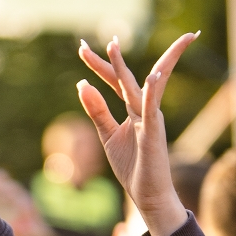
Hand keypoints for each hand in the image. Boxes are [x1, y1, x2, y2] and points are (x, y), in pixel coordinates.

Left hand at [77, 32, 199, 235]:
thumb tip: (82, 84)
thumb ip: (97, 110)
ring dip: (128, 68)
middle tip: (101, 39)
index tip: (83, 48)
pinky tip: (152, 77)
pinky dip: (151, 93)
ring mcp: (150, 121)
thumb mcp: (108, 135)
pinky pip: (152, 111)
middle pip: (127, 78)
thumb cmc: (133, 166)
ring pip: (143, 87)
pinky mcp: (154, 135)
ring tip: (114, 47)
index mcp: (132, 109)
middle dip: (113, 59)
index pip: (115, 81)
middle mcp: (143, 110)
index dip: (100, 65)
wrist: (149, 195)